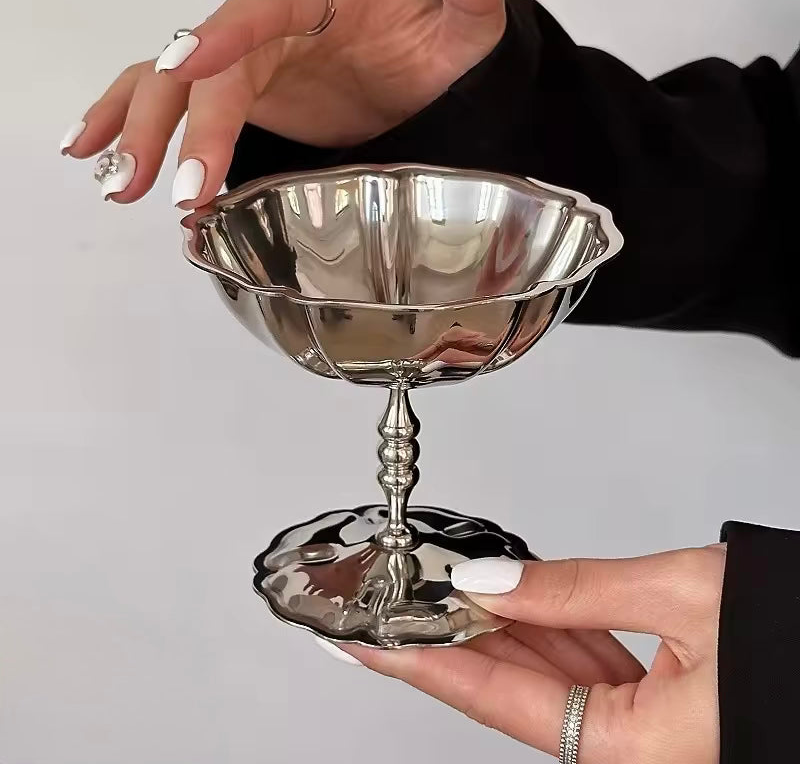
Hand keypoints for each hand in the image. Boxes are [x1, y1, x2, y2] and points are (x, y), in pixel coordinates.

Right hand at [61, 0, 504, 204]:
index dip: (222, 36)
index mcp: (314, 1)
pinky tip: (94, 152)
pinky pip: (168, 104)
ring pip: (169, 86)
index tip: (190, 66)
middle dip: (183, 125)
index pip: (260, 8)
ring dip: (140, 131)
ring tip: (121, 184)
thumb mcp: (463, 33)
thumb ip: (470, 1)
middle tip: (179, 187)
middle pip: (205, 67)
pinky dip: (128, 124)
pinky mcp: (232, 101)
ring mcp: (241, 67)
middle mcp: (264, 30)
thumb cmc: (427, 55)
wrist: (408, 82)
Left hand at [339, 545, 725, 762]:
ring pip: (543, 675)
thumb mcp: (685, 595)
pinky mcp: (651, 706)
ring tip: (436, 590)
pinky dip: (543, 628)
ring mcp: (637, 731)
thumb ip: (576, 588)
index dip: (422, 662)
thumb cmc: (799, 639)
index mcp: (632, 751)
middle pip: (510, 690)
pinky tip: (508, 599)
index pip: (495, 699)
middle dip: (448, 639)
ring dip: (493, 629)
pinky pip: (579, 665)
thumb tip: (490, 582)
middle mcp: (627, 753)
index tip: (366, 642)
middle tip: (392, 602)